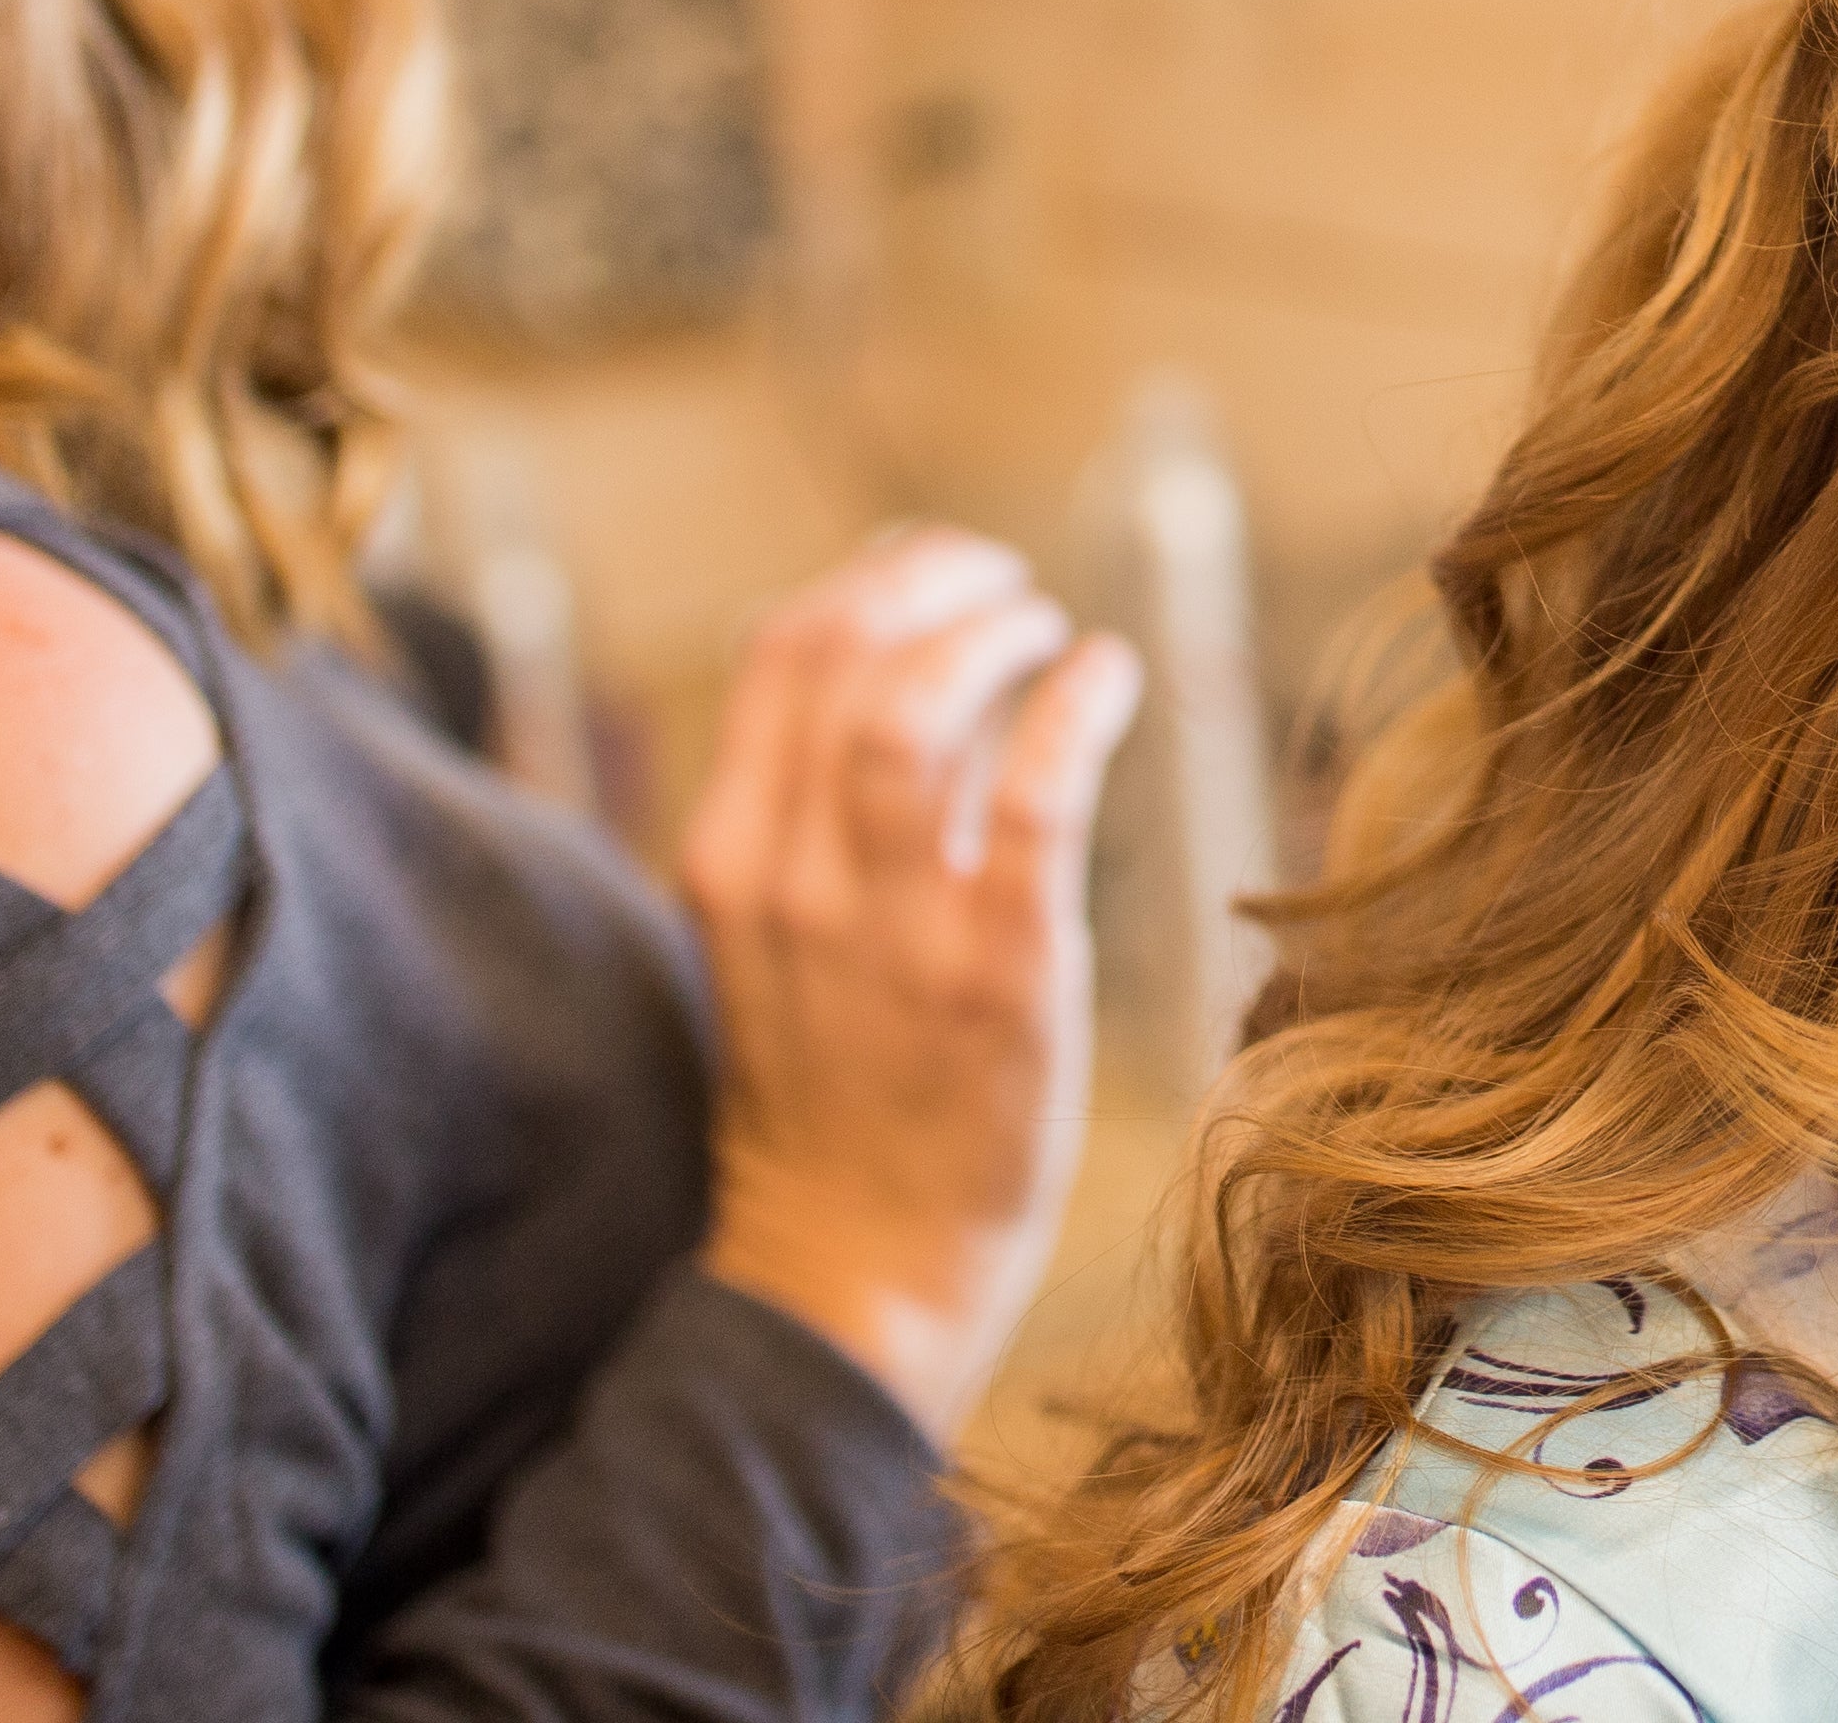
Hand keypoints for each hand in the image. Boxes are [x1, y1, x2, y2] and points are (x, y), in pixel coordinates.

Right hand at [679, 527, 1142, 1443]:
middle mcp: (793, 881)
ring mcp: (893, 929)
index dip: (868, 581)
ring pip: (917, 712)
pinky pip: (1034, 800)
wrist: (860, 1268)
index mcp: (730, 861)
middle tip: (1002, 581)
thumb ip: (819, 813)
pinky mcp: (1000, 973)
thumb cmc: (834, 1092)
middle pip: (843, 656)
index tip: (932, 570)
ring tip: (1046, 629)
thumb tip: (900, 669)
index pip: (779, 657)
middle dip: (933, 583)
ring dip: (996, 636)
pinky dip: (1075, 708)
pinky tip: (1107, 676)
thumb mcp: (777, 939)